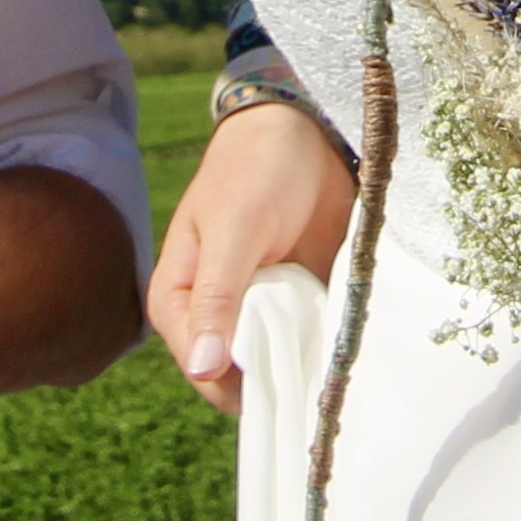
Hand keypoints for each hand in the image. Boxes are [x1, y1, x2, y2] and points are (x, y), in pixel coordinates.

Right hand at [150, 100, 355, 412]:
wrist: (304, 134)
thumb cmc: (254, 172)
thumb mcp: (233, 232)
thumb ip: (216, 298)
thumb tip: (202, 368)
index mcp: (177, 301)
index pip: (202, 370)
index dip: (239, 386)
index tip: (282, 384)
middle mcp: (212, 316)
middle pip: (237, 380)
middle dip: (274, 383)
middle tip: (314, 376)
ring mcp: (256, 313)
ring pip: (273, 368)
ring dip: (301, 371)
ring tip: (332, 366)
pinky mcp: (293, 306)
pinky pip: (304, 346)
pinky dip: (322, 352)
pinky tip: (343, 350)